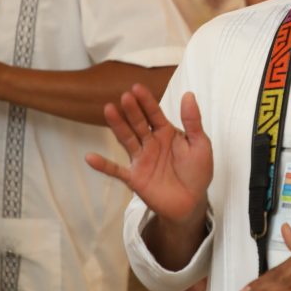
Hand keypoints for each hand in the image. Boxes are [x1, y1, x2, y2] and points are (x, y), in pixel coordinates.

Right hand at [85, 84, 212, 223]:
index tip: (137, 87)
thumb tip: (189, 94)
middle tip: (125, 96)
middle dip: (132, 110)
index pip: (154, 113)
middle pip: (138, 123)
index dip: (147, 101)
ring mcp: (141, 159)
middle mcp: (151, 143)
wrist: (191, 203)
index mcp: (166, 133)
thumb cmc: (197, 172)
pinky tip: (89, 157)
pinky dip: (103, 165)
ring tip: (109, 109)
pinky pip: (116, 171)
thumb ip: (193, 121)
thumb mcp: (200, 144)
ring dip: (118, 126)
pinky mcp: (134, 178)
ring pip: (127, 139)